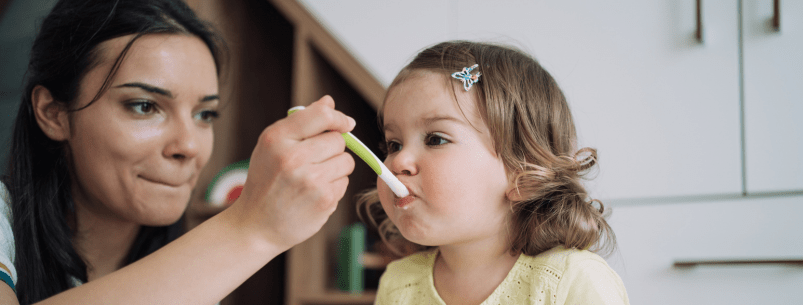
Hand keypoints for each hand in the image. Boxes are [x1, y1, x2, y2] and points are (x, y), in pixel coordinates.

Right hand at [231, 96, 355, 250]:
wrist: (256, 225)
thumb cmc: (266, 182)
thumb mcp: (272, 146)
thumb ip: (301, 122)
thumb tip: (328, 102)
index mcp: (277, 139)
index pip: (322, 115)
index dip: (338, 117)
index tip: (345, 124)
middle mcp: (293, 158)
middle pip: (339, 139)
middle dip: (332, 148)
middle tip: (314, 160)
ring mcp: (310, 180)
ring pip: (346, 161)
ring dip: (336, 168)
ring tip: (313, 178)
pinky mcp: (324, 200)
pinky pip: (345, 182)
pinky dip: (334, 186)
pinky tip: (314, 193)